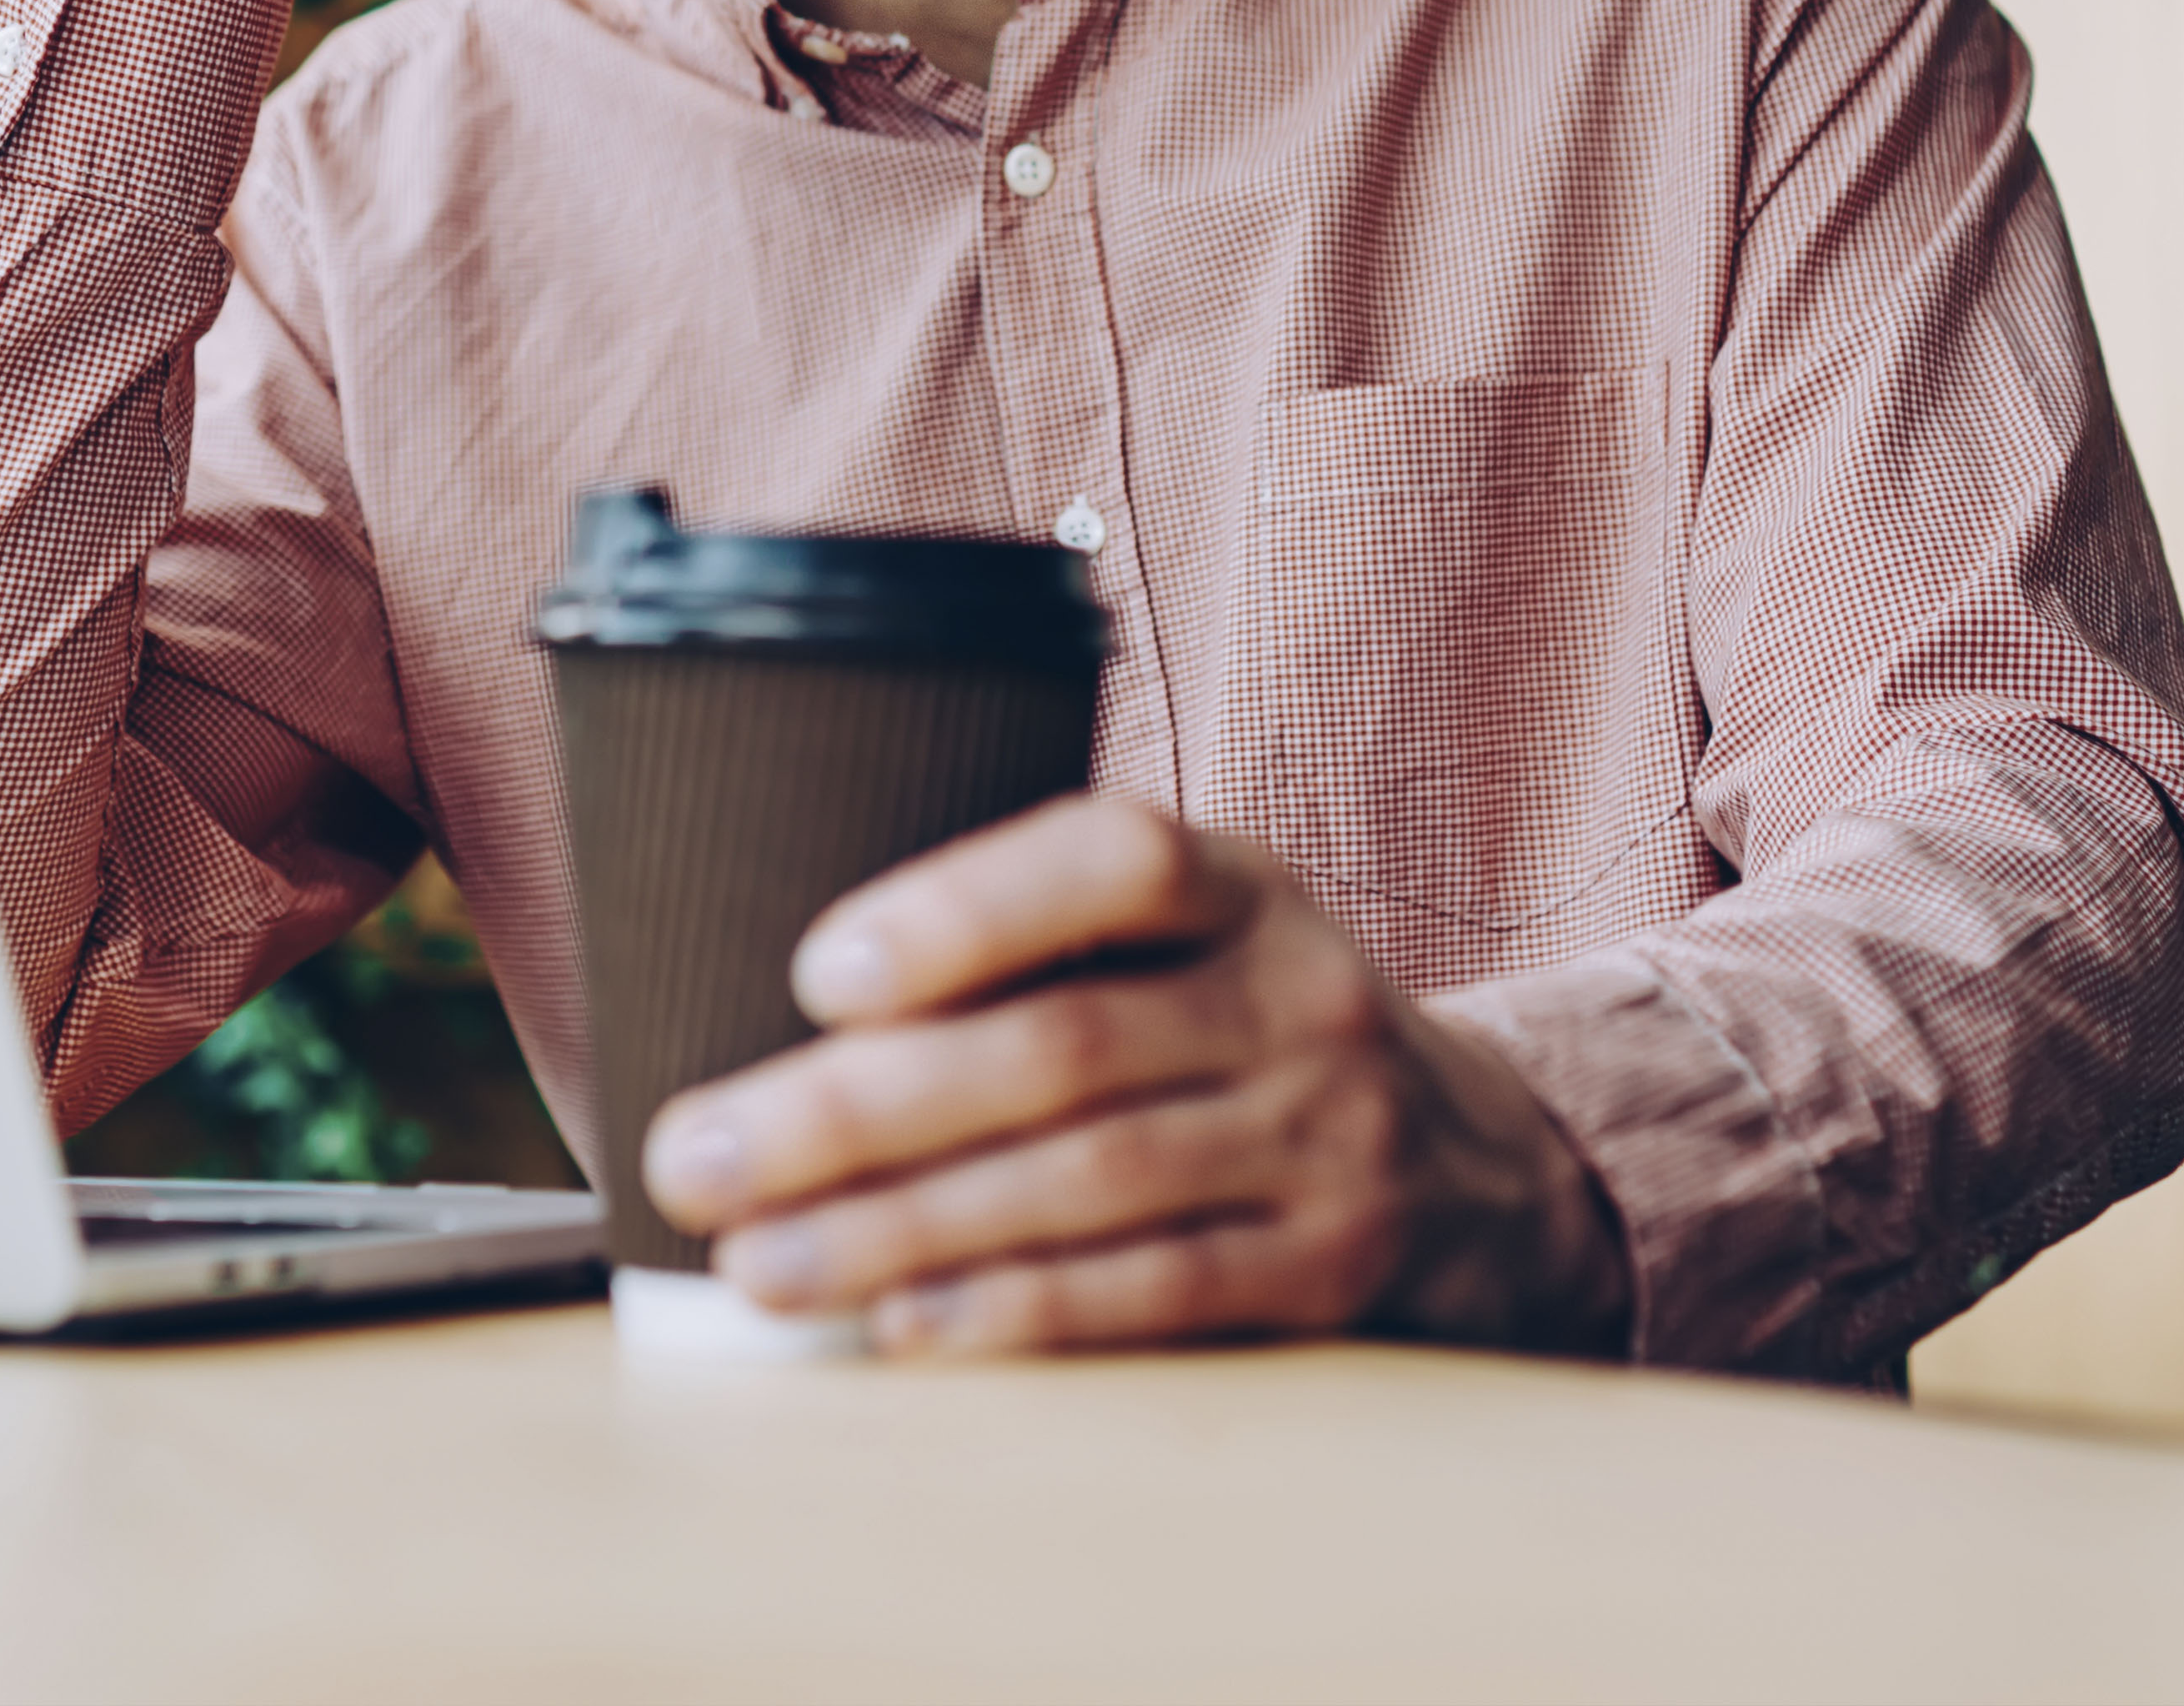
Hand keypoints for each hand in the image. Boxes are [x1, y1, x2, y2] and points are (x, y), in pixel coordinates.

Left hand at [642, 798, 1631, 1358]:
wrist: (1485, 1166)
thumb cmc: (1249, 1025)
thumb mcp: (1196, 933)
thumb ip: (1047, 942)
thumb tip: (799, 1012)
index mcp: (1240, 881)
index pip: (1111, 858)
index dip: (964, 911)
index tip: (816, 973)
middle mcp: (1294, 994)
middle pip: (1060, 1049)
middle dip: (854, 1109)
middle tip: (698, 1156)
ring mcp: (1325, 1137)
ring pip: (1084, 1183)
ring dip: (898, 1231)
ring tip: (756, 1259)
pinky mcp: (1330, 1270)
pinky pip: (1153, 1294)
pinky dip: (1017, 1311)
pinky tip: (903, 1326)